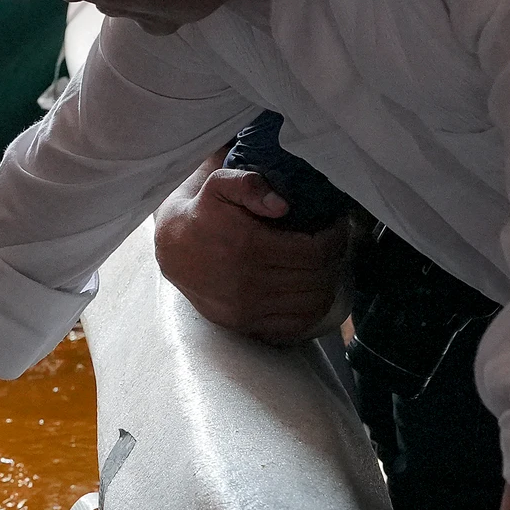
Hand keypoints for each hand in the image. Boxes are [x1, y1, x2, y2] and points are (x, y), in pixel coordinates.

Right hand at [154, 160, 351, 344]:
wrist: (172, 248)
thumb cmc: (202, 212)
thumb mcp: (218, 184)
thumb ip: (248, 184)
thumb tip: (282, 205)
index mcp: (248, 246)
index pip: (314, 250)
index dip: (336, 238)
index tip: (337, 225)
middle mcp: (249, 282)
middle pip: (318, 277)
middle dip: (336, 257)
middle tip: (336, 242)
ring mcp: (247, 308)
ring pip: (312, 303)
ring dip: (328, 283)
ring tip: (327, 264)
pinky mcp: (245, 324)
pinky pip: (295, 325)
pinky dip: (313, 309)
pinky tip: (313, 290)